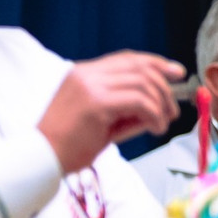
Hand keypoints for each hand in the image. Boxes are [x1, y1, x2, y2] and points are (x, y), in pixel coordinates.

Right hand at [37, 52, 184, 173]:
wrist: (41, 159)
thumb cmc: (67, 146)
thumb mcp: (100, 121)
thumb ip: (126, 109)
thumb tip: (160, 104)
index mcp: (82, 74)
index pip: (127, 59)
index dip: (156, 63)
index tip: (176, 73)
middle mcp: (86, 74)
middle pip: (139, 68)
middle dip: (164, 87)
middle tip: (172, 111)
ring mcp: (90, 85)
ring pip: (143, 83)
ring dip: (161, 104)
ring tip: (162, 124)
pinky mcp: (96, 102)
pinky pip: (140, 101)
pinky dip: (154, 115)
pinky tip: (154, 128)